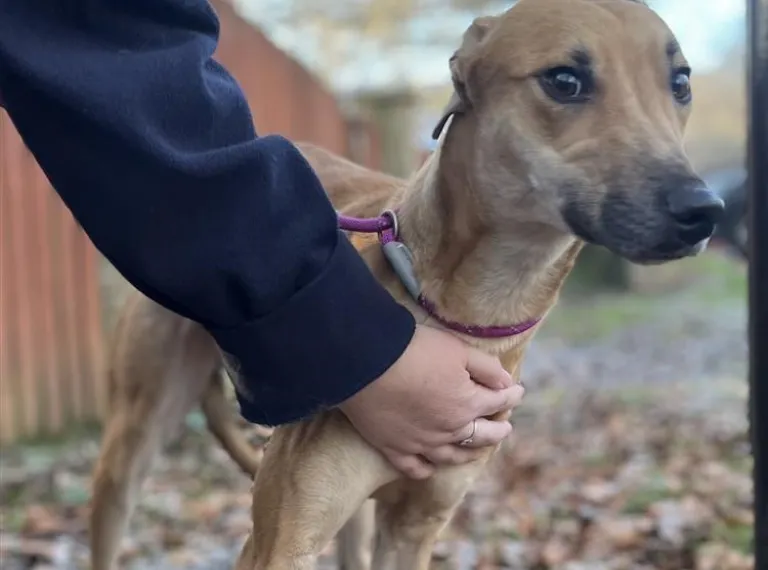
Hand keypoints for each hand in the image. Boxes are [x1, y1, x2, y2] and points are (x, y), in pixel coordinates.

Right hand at [338, 325, 524, 478]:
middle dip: (497, 431)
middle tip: (504, 428)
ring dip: (468, 454)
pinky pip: (415, 468)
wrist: (366, 364)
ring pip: (452, 456)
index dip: (511, 396)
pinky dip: (426, 470)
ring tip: (476, 452)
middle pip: (481, 436)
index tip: (518, 391)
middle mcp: (449, 430)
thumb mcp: (458, 350)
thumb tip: (506, 382)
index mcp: (467, 404)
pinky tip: (431, 468)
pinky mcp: (394, 448)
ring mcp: (421, 444)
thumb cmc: (414, 351)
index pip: (498, 402)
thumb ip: (486, 368)